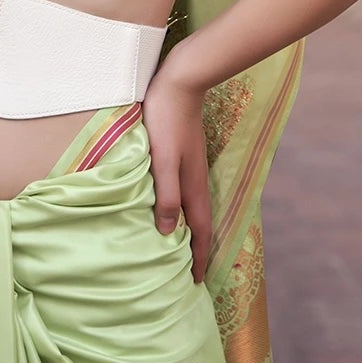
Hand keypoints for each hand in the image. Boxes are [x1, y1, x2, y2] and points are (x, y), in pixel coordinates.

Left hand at [140, 57, 211, 283]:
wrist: (180, 81)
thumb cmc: (166, 119)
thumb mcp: (161, 160)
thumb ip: (166, 195)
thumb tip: (167, 232)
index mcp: (192, 185)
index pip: (199, 231)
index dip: (198, 257)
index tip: (196, 282)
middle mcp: (196, 179)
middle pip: (200, 223)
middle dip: (197, 249)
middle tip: (189, 273)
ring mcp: (191, 166)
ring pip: (193, 207)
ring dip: (190, 230)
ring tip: (181, 248)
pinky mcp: (184, 154)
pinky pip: (186, 192)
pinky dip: (183, 210)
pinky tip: (172, 207)